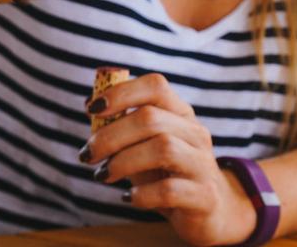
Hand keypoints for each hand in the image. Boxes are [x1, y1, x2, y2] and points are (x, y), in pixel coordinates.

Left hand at [79, 73, 256, 245]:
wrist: (209, 210)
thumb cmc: (168, 173)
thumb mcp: (145, 146)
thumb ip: (122, 126)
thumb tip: (90, 104)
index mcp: (181, 114)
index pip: (156, 86)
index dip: (122, 92)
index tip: (92, 109)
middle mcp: (196, 133)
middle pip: (151, 118)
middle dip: (110, 136)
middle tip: (87, 155)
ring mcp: (203, 164)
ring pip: (163, 149)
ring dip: (122, 162)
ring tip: (102, 175)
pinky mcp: (204, 196)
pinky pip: (169, 191)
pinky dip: (141, 194)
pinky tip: (129, 197)